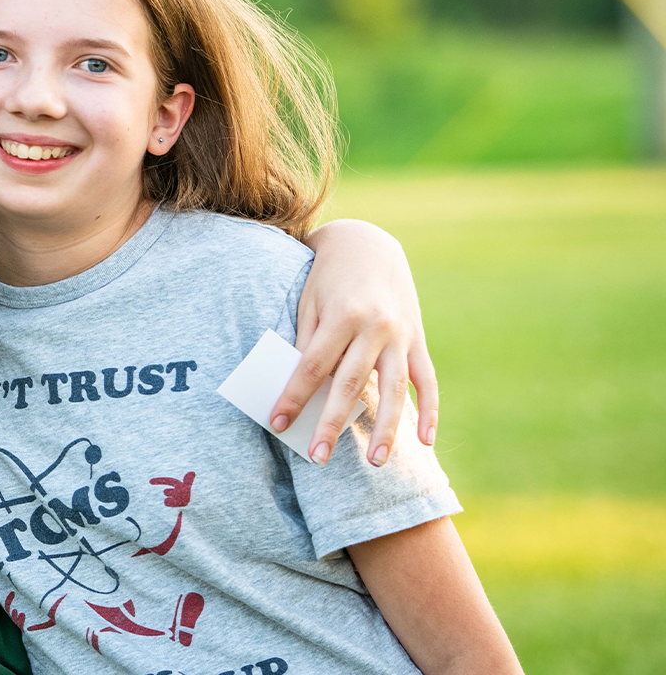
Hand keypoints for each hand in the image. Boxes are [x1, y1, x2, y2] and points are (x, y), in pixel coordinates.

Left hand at [274, 219, 437, 466]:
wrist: (367, 245)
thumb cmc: (327, 277)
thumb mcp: (309, 302)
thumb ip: (307, 342)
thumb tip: (296, 388)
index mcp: (342, 315)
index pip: (313, 366)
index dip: (295, 396)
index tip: (278, 423)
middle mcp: (375, 327)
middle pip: (351, 384)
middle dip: (332, 423)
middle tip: (318, 458)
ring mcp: (401, 335)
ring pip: (395, 389)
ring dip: (386, 429)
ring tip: (377, 462)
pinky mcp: (418, 340)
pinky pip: (428, 381)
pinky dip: (429, 411)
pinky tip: (425, 441)